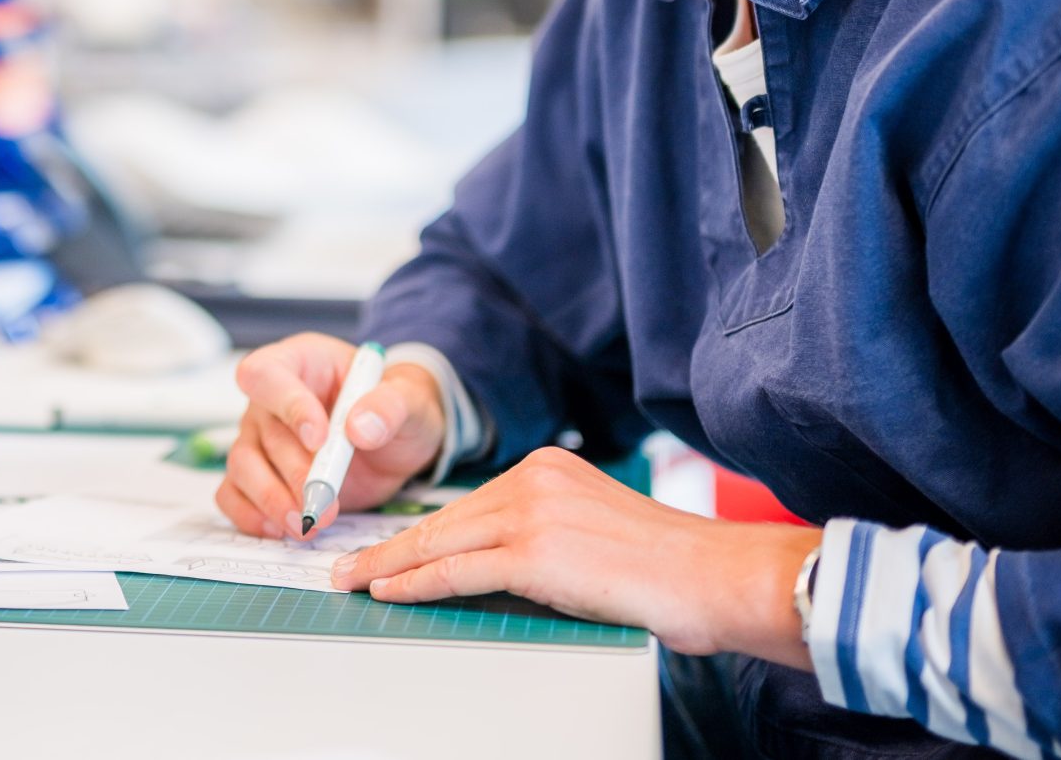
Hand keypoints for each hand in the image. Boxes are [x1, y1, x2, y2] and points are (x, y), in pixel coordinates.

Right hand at [214, 333, 445, 540]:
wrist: (398, 440)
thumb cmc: (396, 408)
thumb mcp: (411, 400)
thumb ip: (391, 406)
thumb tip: (360, 428)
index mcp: (301, 362)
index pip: (267, 373)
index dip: (287, 405)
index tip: (320, 439)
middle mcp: (270, 400)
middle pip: (261, 431)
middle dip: (294, 472)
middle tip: (325, 503)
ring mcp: (260, 438)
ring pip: (242, 466)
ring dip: (272, 499)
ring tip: (308, 524)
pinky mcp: (261, 476)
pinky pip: (233, 494)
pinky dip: (251, 516)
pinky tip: (283, 529)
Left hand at [328, 444, 820, 664]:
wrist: (713, 576)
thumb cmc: (667, 568)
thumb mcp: (592, 530)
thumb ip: (544, 532)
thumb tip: (496, 563)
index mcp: (548, 468)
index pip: (468, 504)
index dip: (422, 529)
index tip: (388, 547)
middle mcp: (536, 478)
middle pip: (445, 518)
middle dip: (391, 546)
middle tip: (348, 564)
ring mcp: (534, 512)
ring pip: (441, 541)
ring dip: (390, 565)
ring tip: (354, 582)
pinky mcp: (536, 551)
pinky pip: (458, 569)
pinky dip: (416, 583)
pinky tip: (389, 592)